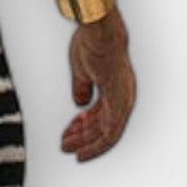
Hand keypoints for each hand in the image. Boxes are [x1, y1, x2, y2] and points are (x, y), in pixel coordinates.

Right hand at [62, 10, 134, 161]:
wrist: (99, 32)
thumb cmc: (91, 43)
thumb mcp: (82, 70)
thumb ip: (82, 88)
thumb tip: (80, 103)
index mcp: (115, 87)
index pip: (100, 113)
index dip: (82, 124)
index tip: (68, 132)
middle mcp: (122, 96)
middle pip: (102, 125)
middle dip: (81, 136)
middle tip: (64, 145)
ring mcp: (123, 102)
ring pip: (105, 133)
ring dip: (85, 143)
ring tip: (66, 148)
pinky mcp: (120, 106)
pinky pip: (109, 135)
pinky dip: (95, 147)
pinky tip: (81, 154)